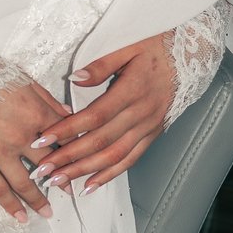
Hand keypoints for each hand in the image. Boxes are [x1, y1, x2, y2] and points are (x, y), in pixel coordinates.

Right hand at [0, 74, 70, 218]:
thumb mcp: (17, 77)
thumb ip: (45, 97)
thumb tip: (68, 114)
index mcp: (35, 111)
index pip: (64, 137)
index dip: (75, 150)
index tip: (81, 160)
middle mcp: (22, 135)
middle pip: (50, 162)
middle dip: (63, 177)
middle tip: (70, 190)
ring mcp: (0, 152)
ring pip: (26, 182)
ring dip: (39, 199)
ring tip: (48, 212)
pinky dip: (10, 205)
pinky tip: (20, 217)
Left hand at [30, 33, 178, 191]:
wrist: (190, 56)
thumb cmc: (155, 48)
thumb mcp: (128, 46)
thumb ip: (101, 65)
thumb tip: (74, 79)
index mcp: (132, 90)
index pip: (94, 116)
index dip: (68, 129)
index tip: (42, 139)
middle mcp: (141, 113)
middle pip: (100, 141)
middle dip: (69, 158)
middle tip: (43, 170)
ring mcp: (148, 127)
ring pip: (114, 156)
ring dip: (85, 171)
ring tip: (59, 181)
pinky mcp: (152, 135)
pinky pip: (130, 160)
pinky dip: (110, 175)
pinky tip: (90, 185)